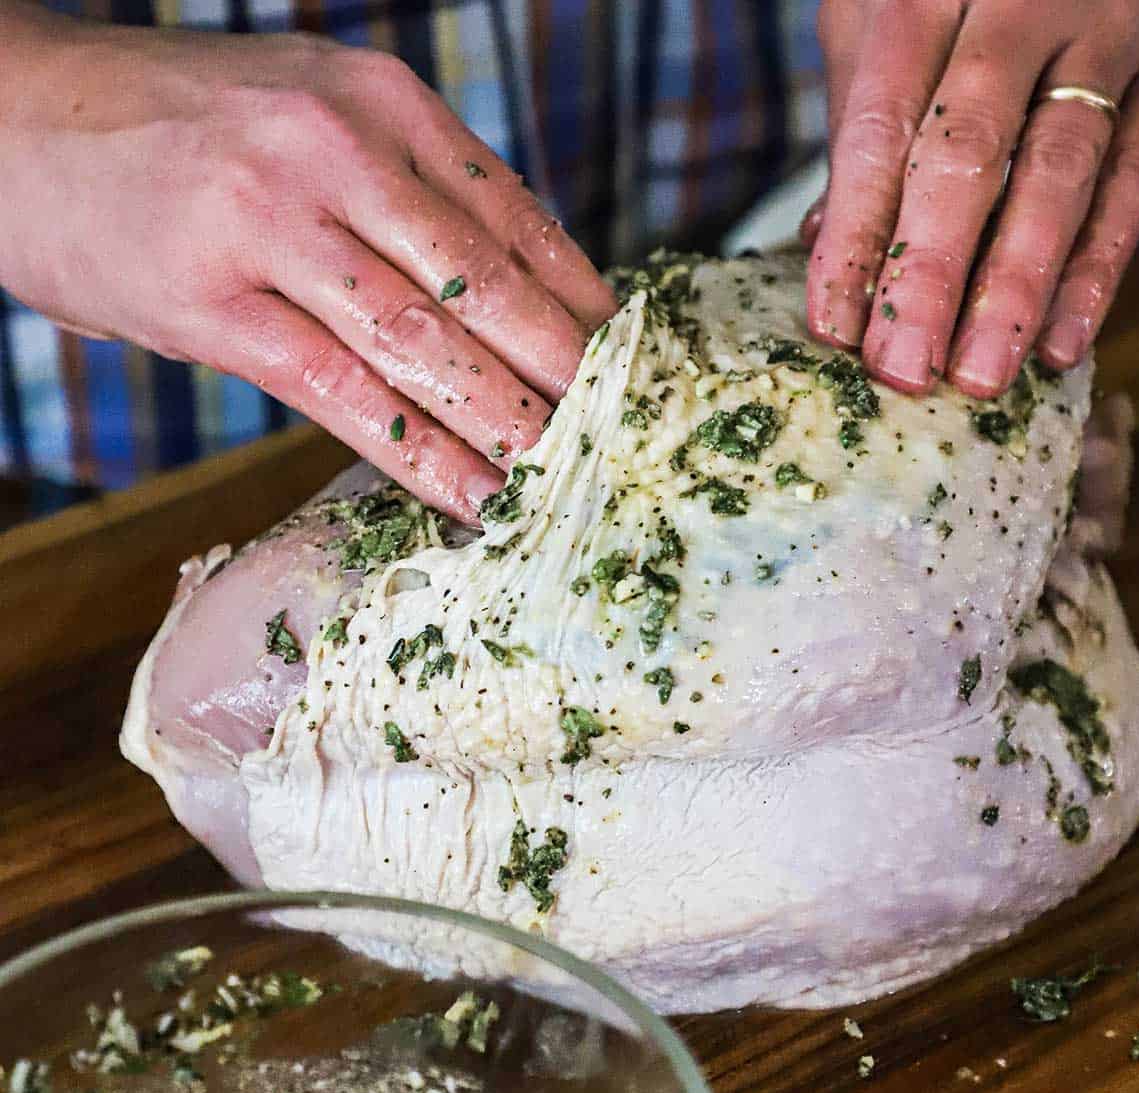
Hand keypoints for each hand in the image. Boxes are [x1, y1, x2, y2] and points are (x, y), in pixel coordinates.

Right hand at [0, 4, 614, 521]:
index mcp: (379, 101)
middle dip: (564, 374)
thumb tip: (513, 287)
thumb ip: (409, 188)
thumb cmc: (182, 130)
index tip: (628, 366)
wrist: (16, 115)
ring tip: (565, 480)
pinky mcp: (214, 304)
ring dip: (507, 425)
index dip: (583, 303)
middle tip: (622, 436)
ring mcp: (271, 224)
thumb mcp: (314, 116)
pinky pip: (344, 396)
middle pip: (486, 287)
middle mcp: (335, 149)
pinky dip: (419, 455)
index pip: (516, 219)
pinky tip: (471, 495)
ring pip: (425, 346)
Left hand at [803, 0, 1138, 396]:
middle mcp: (1020, 3)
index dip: (856, 237)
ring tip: (978, 379)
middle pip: (967, 155)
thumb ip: (862, 117)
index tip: (835, 329)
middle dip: (929, 278)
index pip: (880, 131)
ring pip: (1060, 174)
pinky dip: (1098, 269)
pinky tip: (1061, 344)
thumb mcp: (884, 15)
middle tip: (903, 372)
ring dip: (1014, 291)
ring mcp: (1111, 30)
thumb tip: (825, 239)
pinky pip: (1138, 179)